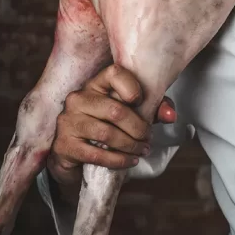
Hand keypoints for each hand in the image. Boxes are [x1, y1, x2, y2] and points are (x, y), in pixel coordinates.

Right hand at [47, 64, 176, 195]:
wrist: (74, 152)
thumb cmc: (108, 124)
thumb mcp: (132, 111)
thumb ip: (153, 108)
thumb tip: (171, 116)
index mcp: (96, 84)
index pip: (114, 73)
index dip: (132, 86)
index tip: (141, 101)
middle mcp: (78, 98)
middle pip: (116, 110)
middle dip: (139, 128)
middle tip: (148, 138)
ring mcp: (68, 121)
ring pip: (107, 134)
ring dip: (130, 146)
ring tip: (142, 150)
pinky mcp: (64, 145)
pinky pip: (96, 154)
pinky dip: (118, 160)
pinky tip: (130, 161)